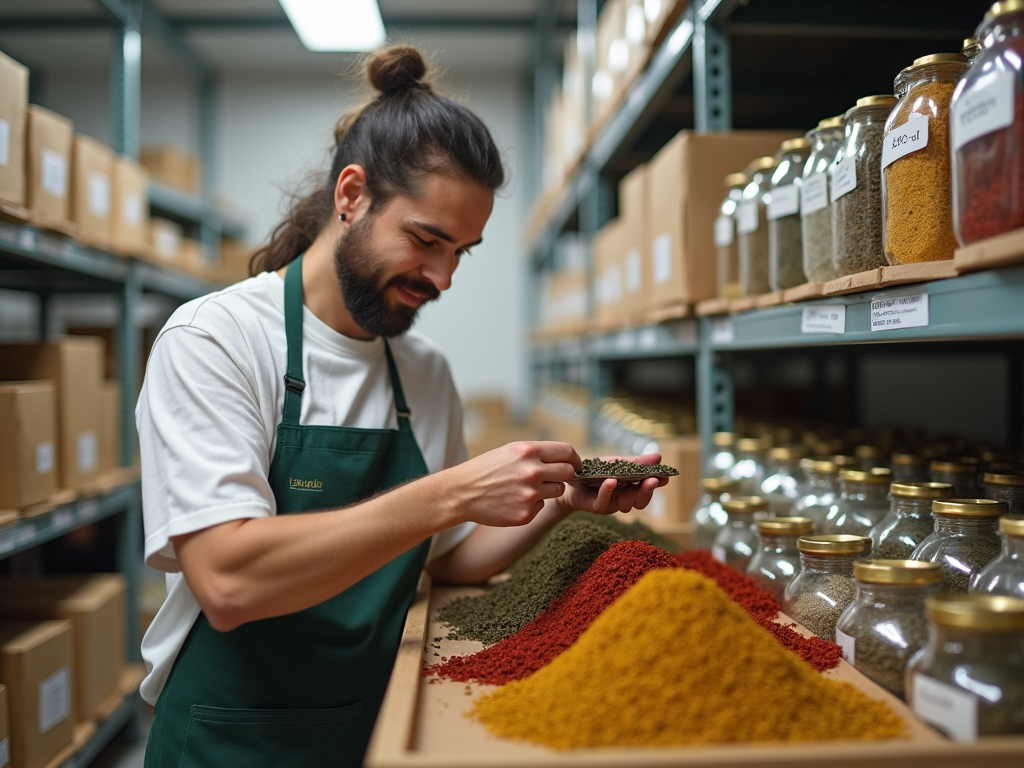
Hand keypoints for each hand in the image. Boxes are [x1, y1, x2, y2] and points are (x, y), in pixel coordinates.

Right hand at [443, 441, 580, 526]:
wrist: (461, 493)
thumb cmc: (486, 469)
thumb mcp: (510, 451)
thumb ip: (537, 453)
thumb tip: (565, 459)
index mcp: (528, 451)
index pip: (567, 451)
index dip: (575, 458)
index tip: (575, 464)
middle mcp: (532, 471)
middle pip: (568, 472)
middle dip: (566, 474)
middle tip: (555, 477)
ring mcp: (530, 494)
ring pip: (557, 490)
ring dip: (549, 489)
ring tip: (526, 488)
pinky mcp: (526, 514)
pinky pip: (542, 507)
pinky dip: (533, 504)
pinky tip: (514, 500)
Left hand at [560, 452, 668, 514]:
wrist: (571, 478)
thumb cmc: (596, 470)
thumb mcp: (617, 462)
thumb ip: (636, 462)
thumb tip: (658, 457)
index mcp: (632, 486)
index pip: (648, 487)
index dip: (657, 483)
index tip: (665, 476)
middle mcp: (625, 497)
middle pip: (641, 500)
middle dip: (647, 490)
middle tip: (653, 480)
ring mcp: (612, 504)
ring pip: (627, 505)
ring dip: (628, 493)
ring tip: (626, 480)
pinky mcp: (598, 507)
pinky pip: (604, 502)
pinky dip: (608, 492)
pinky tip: (611, 482)